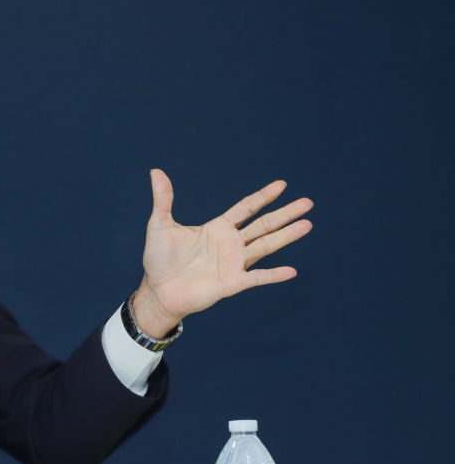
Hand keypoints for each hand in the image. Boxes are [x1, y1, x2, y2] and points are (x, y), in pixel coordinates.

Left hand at [131, 169, 312, 337]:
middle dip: (285, 214)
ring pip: (266, 246)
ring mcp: (233, 263)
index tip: (282, 185)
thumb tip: (156, 172)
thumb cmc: (159, 260)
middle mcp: (230, 244)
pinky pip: (256, 278)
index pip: (246, 208)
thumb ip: (163, 199)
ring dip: (287, 236)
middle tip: (307, 202)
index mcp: (217, 228)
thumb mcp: (160, 225)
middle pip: (263, 225)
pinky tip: (290, 270)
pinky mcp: (232, 283)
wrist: (157, 290)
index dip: (263, 196)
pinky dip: (273, 275)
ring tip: (307, 224)